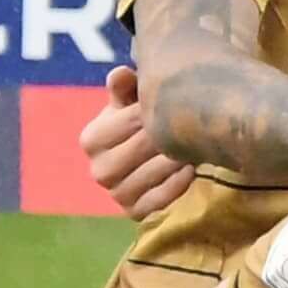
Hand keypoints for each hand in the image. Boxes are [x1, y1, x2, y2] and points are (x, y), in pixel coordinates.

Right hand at [81, 65, 194, 218]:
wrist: (151, 161)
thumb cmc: (141, 124)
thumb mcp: (132, 103)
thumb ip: (125, 87)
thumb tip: (121, 73)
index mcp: (92, 139)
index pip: (128, 121)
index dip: (156, 110)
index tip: (180, 101)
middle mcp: (98, 170)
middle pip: (141, 148)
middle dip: (169, 135)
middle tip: (195, 125)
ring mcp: (116, 194)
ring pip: (149, 175)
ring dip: (175, 160)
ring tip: (195, 146)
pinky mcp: (136, 213)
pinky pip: (157, 201)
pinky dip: (176, 186)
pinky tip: (192, 170)